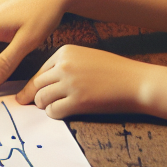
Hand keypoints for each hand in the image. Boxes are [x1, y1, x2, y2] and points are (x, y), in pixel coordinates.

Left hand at [17, 45, 153, 118]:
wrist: (136, 82)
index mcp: (65, 52)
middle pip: (37, 85)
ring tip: (54, 107)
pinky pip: (53, 111)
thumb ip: (65, 66)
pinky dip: (54, 114)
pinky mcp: (78, 102)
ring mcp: (70, 83)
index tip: (30, 94)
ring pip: (41, 98)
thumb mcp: (86, 57)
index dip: (35, 85)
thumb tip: (43, 83)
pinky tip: (63, 112)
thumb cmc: (114, 71)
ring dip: (45, 106)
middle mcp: (64, 66)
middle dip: (36, 96)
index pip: (40, 71)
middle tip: (35, 104)